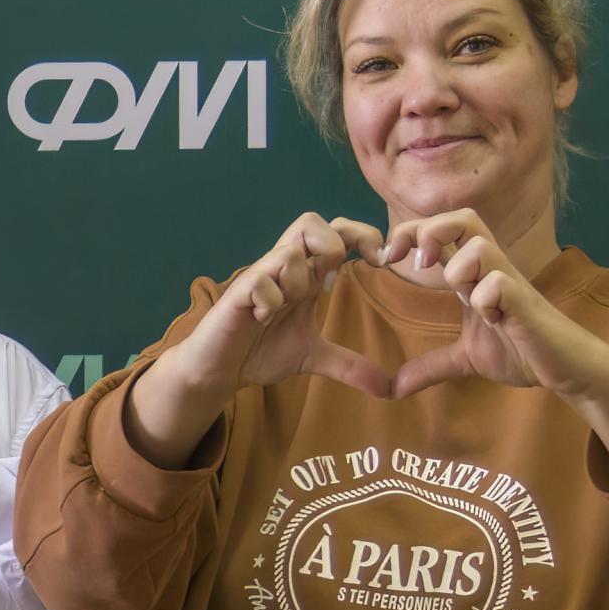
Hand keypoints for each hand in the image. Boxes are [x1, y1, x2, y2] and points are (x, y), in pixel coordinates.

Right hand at [124, 211, 391, 465]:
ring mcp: (259, 279)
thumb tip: (389, 388)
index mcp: (304, 276)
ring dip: (298, 281)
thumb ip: (349, 365)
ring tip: (287, 307)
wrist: (219, 369)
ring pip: (289, 252)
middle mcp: (282, 269)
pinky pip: (259, 281)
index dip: (362, 235)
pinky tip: (263, 319)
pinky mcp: (237, 295)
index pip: (336, 231)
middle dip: (333, 245)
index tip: (379, 263)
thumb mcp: (313, 357)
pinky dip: (270, 299)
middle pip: (310, 220)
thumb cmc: (260, 352)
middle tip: (333, 280)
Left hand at [377, 212, 608, 396]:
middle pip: (463, 217)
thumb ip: (430, 366)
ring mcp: (510, 284)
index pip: (444, 228)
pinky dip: (485, 298)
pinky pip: (500, 283)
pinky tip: (490, 320)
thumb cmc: (520, 351)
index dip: (412, 232)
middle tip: (419, 264)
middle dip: (431, 231)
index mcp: (474, 274)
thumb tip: (394, 388)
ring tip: (461, 297)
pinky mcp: (526, 304)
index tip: (388, 259)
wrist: (564, 368)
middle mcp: (492, 270)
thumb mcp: (464, 359)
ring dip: (459, 269)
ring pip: (479, 245)